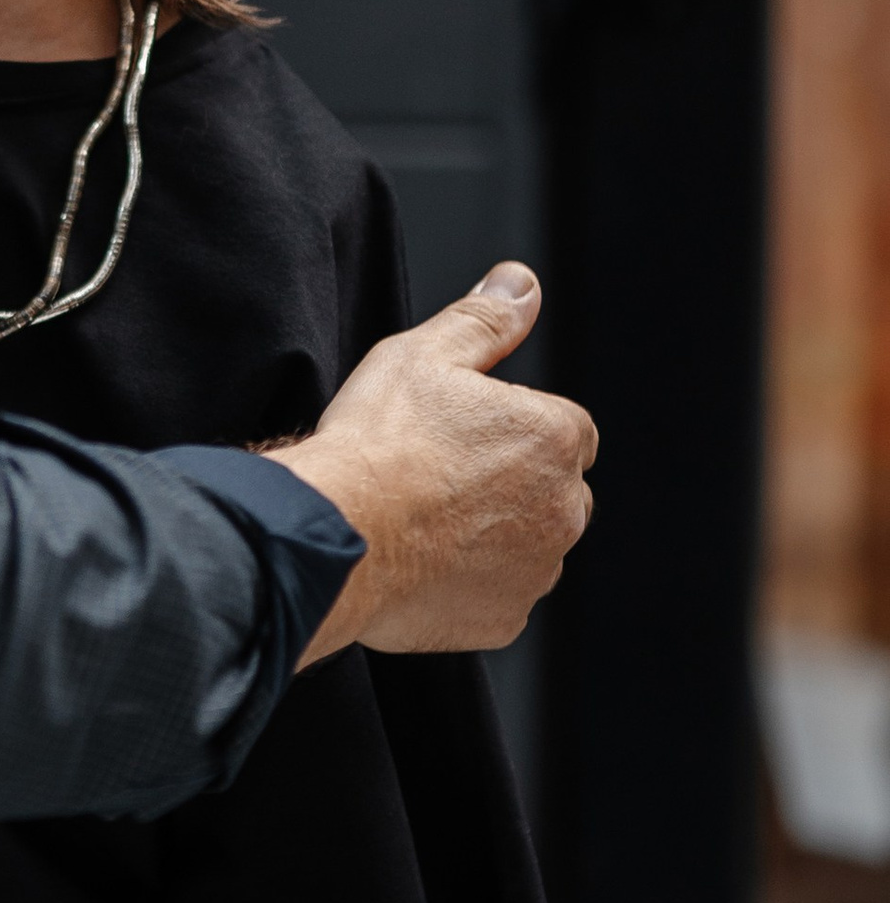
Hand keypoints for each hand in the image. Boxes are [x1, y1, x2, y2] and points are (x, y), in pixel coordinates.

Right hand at [273, 265, 594, 659]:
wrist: (338, 532)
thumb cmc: (378, 440)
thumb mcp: (424, 354)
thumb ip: (484, 319)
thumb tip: (522, 283)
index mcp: (557, 435)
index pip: (559, 429)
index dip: (506, 429)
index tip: (457, 435)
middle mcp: (565, 507)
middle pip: (550, 490)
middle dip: (509, 485)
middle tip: (437, 478)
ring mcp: (537, 570)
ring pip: (527, 546)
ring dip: (491, 536)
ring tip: (422, 523)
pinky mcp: (505, 619)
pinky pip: (496, 596)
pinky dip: (468, 584)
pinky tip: (419, 563)